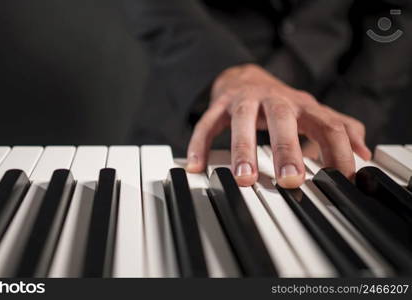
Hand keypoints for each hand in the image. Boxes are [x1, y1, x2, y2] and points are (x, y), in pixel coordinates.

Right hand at [186, 63, 370, 187]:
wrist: (246, 77)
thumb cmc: (282, 103)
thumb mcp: (313, 113)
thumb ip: (339, 130)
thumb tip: (363, 154)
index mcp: (303, 105)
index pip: (328, 124)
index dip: (338, 151)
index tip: (340, 180)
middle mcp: (276, 99)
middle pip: (284, 118)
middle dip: (288, 149)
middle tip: (291, 181)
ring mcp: (245, 100)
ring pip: (243, 120)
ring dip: (244, 149)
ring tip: (244, 178)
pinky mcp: (220, 103)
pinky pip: (208, 123)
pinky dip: (200, 143)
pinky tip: (196, 165)